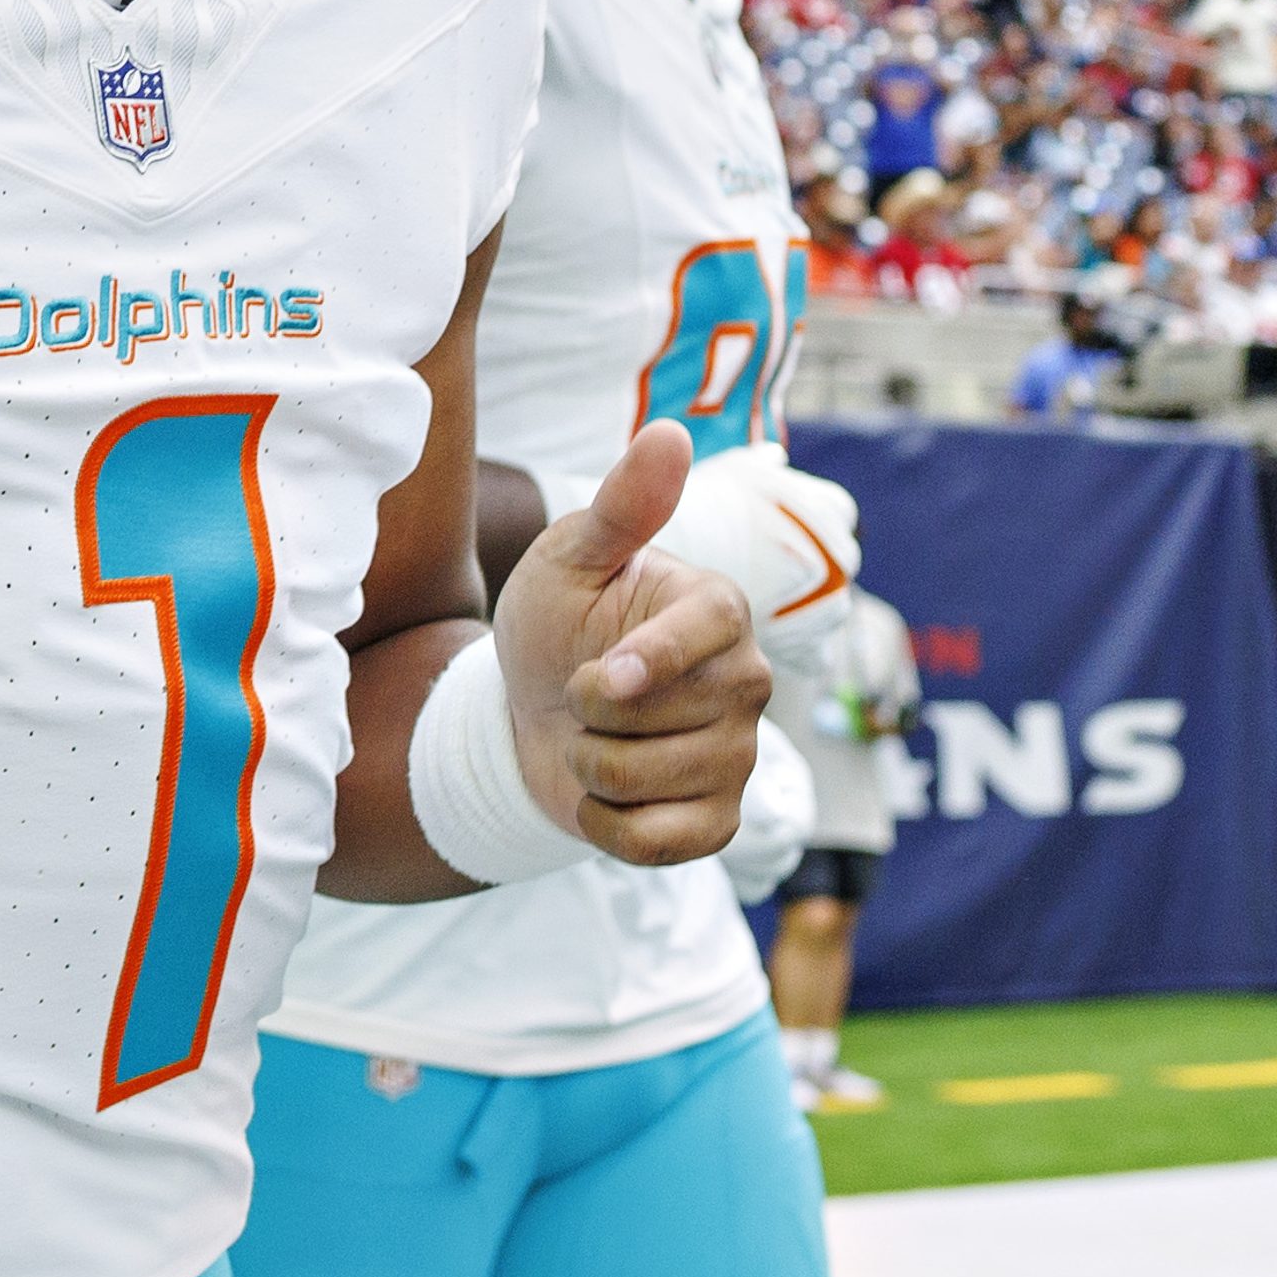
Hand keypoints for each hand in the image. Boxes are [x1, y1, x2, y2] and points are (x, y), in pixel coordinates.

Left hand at [488, 421, 771, 865]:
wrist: (530, 711)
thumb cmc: (555, 622)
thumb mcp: (569, 558)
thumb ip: (620, 506)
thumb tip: (668, 431)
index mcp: (719, 610)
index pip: (711, 636)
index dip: (648, 665)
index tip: (600, 676)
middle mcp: (746, 682)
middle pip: (663, 723)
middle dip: (589, 717)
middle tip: (583, 692)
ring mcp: (739, 756)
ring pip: (652, 787)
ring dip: (590, 770)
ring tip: (591, 738)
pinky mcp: (719, 821)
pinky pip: (661, 845)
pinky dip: (606, 827)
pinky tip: (602, 794)